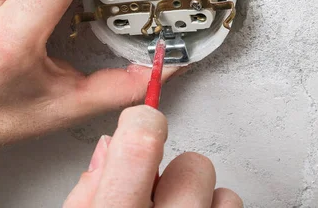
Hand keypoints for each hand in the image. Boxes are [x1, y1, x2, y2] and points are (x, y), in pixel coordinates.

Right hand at [63, 105, 242, 207]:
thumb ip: (86, 193)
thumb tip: (108, 150)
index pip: (141, 143)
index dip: (142, 121)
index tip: (142, 118)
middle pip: (191, 162)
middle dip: (168, 169)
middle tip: (152, 191)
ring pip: (213, 183)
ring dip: (191, 191)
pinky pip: (231, 203)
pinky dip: (212, 207)